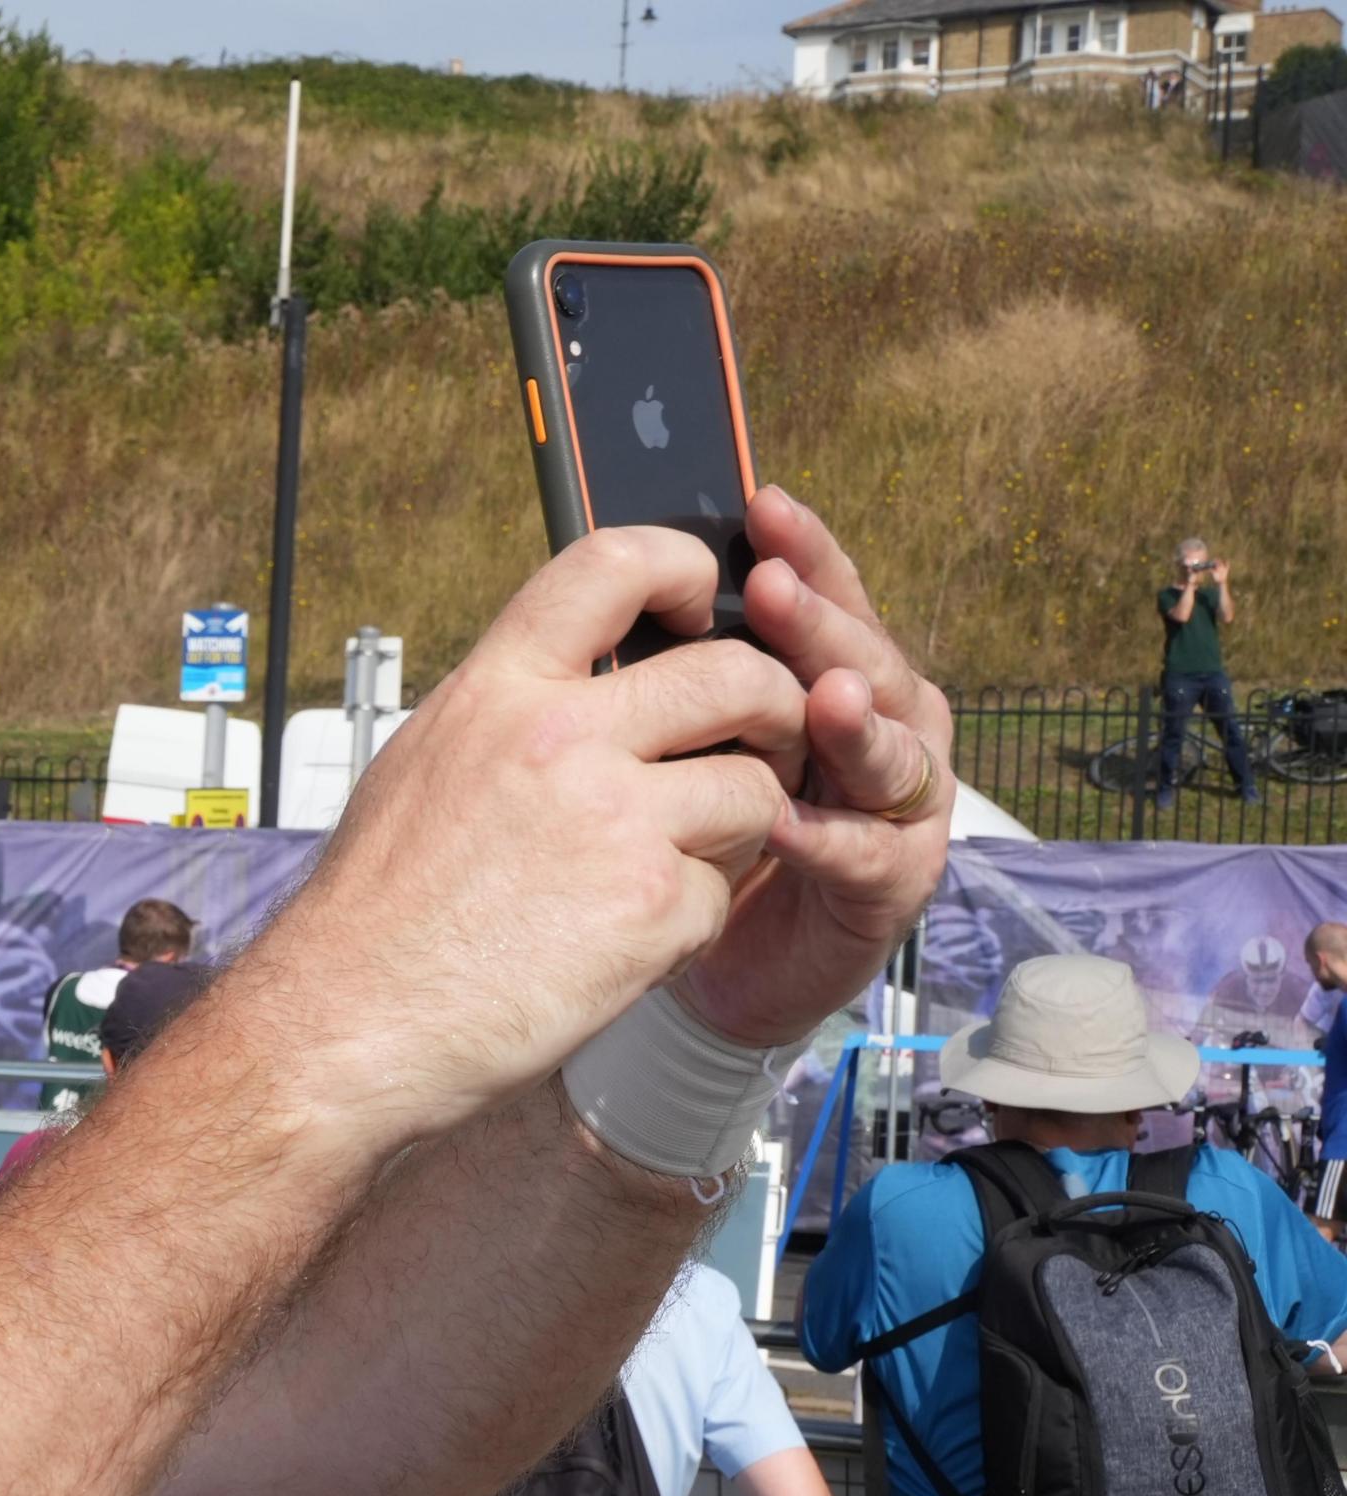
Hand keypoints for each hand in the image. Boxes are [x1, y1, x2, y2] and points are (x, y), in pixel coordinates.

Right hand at [246, 525, 808, 1142]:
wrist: (345, 1025)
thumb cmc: (373, 914)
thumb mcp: (425, 767)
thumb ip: (511, 714)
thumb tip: (583, 681)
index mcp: (497, 692)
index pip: (616, 564)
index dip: (686, 570)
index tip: (703, 606)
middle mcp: (559, 738)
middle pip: (737, 675)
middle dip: (774, 711)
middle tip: (760, 747)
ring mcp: (614, 821)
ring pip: (756, 789)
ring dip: (740, 830)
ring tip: (676, 866)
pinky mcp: (651, 907)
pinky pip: (720, 893)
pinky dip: (687, 924)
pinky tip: (623, 945)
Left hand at [672, 488, 954, 1049]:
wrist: (708, 964)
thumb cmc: (691, 830)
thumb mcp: (676, 738)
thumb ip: (675, 668)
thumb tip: (623, 573)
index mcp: (826, 676)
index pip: (821, 599)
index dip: (801, 554)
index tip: (764, 508)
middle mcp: (878, 727)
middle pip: (863, 660)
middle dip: (823, 624)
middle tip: (778, 591)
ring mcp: (895, 805)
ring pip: (888, 750)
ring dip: (854, 722)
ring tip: (823, 697)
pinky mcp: (889, 884)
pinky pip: (867, 853)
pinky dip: (829, 836)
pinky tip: (786, 821)